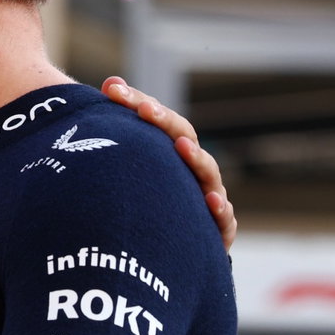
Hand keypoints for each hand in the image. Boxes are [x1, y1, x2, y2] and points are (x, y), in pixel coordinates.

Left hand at [101, 77, 236, 249]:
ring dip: (196, 159)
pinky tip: (209, 201)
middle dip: (164, 122)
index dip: (138, 102)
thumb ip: (119, 127)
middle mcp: (192, 170)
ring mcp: (207, 197)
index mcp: (171, 153)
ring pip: (207, 174)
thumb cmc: (144, 202)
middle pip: (184, 139)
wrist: (163, 252)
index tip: (112, 90)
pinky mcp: (216, 232)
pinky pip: (223, 220)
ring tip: (181, 146)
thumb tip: (111, 83)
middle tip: (144, 110)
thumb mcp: (127, 168)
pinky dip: (220, 210)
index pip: (158, 121)